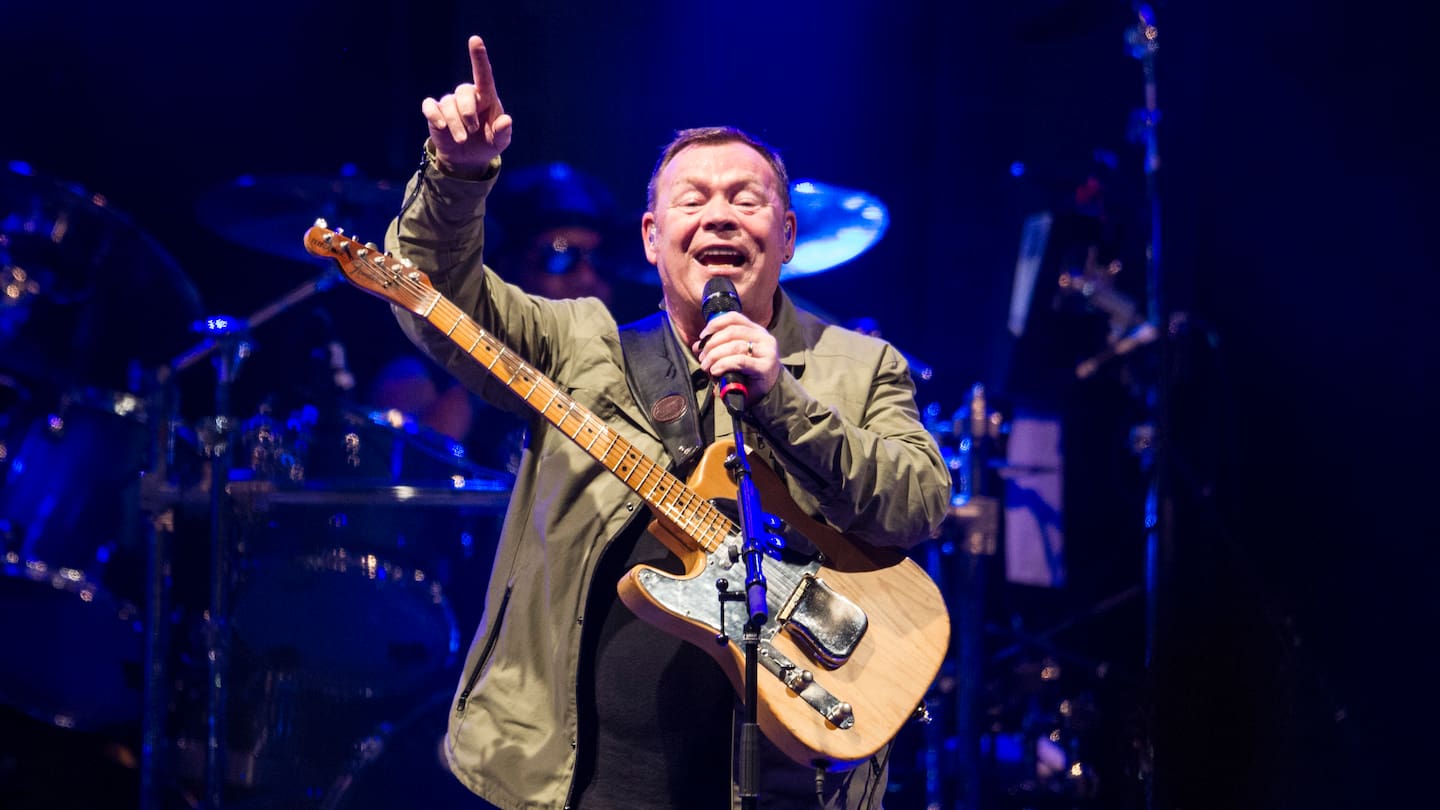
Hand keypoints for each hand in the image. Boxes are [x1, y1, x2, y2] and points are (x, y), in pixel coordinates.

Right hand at [421, 36, 512, 176]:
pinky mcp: (435, 112)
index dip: (479, 57)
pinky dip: (435, 116)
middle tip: (473, 130)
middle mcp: (467, 96)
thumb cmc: (487, 144)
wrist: (467, 159)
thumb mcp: (499, 142)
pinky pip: (430, 106)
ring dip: (455, 124)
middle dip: (467, 113)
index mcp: (486, 97)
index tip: (475, 40)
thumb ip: (503, 132)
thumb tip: (506, 121)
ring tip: (462, 139)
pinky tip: (441, 126)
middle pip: (464, 92)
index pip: (483, 74)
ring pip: (448, 104)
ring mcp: (450, 103)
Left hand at [693, 312, 781, 402]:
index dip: (715, 324)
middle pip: (732, 332)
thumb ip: (719, 347)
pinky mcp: (765, 367)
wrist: (771, 393)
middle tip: (702, 357)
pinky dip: (724, 364)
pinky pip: (740, 361)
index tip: (703, 336)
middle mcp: (764, 338)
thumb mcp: (736, 356)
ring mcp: (767, 352)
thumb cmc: (750, 373)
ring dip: (715, 355)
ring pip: (735, 346)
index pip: (734, 318)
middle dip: (712, 343)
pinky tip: (715, 370)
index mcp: (756, 331)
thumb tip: (697, 346)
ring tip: (707, 366)